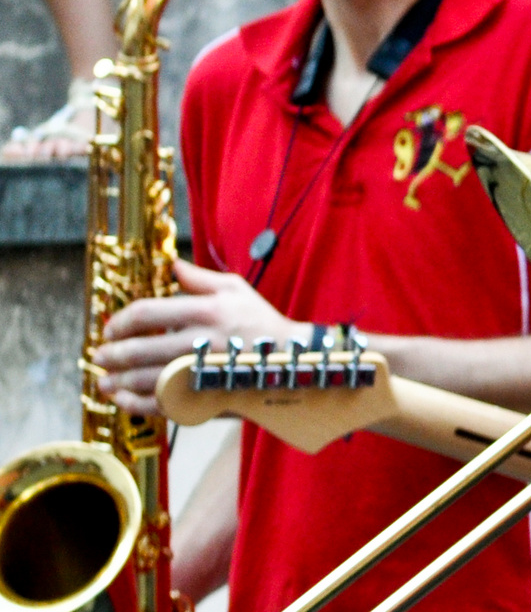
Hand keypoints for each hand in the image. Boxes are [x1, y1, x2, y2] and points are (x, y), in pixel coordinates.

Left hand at [94, 260, 303, 415]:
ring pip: (142, 380)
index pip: (146, 313)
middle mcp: (198, 342)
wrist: (292, 362)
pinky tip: (123, 400)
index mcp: (204, 311)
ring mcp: (199, 373)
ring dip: (115, 381)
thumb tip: (170, 265)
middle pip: (137, 349)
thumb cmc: (261, 322)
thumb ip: (198, 277)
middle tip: (98, 356)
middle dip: (110, 354)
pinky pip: (158, 405)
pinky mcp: (203, 398)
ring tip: (104, 381)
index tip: (110, 327)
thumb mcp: (236, 289)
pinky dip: (134, 404)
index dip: (120, 320)